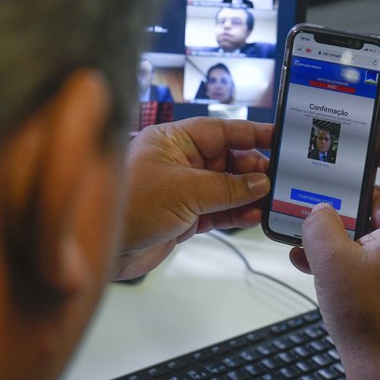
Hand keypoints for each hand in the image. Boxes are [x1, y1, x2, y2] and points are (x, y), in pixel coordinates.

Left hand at [115, 117, 271, 279]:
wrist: (102, 249)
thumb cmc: (127, 206)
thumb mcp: (185, 190)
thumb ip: (226, 187)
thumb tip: (258, 181)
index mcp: (172, 141)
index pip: (220, 130)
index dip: (250, 134)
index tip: (277, 137)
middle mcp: (177, 162)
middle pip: (226, 159)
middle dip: (252, 169)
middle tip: (276, 178)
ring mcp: (180, 190)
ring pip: (224, 187)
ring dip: (247, 194)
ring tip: (269, 199)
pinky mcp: (182, 216)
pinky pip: (217, 210)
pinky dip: (235, 213)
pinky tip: (252, 215)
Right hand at [289, 140, 379, 379]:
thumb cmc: (372, 320)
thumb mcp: (331, 260)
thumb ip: (319, 224)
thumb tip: (318, 213)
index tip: (366, 144)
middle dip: (349, 197)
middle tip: (323, 188)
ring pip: (373, 232)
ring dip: (341, 229)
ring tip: (308, 229)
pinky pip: (371, 257)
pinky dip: (345, 254)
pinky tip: (310, 261)